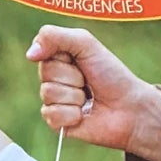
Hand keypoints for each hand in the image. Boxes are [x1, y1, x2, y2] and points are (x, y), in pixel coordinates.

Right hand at [26, 26, 160, 160]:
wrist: (131, 109)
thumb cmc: (112, 74)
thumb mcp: (85, 43)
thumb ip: (53, 37)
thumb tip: (29, 55)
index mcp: (58, 57)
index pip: (41, 51)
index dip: (63, 57)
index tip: (80, 60)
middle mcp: (54, 78)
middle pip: (44, 73)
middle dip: (71, 77)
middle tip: (87, 81)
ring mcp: (55, 101)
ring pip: (47, 94)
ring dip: (73, 96)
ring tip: (88, 98)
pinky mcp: (59, 123)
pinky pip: (50, 115)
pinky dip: (70, 115)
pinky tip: (83, 115)